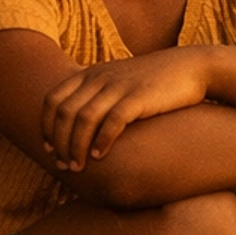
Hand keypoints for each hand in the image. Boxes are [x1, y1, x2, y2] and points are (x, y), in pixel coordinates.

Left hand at [40, 46, 210, 171]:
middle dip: (59, 143)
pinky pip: (112, 121)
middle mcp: (99, 78)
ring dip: (77, 147)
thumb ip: (96, 96)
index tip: (49, 149)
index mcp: (90, 74)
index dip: (46, 126)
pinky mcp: (139, 97)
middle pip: (64, 113)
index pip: (53, 100)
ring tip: (78, 167)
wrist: (190, 67)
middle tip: (63, 165)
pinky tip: (100, 157)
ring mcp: (118, 86)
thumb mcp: (117, 81)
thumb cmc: (151, 81)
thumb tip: (77, 126)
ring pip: (84, 119)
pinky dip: (102, 141)